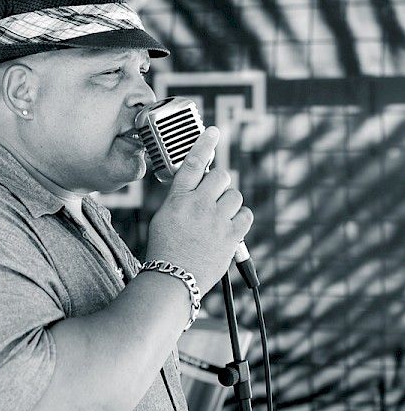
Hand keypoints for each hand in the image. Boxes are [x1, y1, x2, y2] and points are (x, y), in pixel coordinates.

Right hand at [145, 127, 253, 294]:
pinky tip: (231, 226)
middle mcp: (198, 205)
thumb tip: (198, 188)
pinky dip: (240, 218)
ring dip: (229, 202)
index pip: (194, 162)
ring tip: (219, 217)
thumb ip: (181, 199)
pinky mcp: (231, 236)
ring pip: (235, 195)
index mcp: (178, 199)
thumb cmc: (164, 250)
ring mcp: (216, 220)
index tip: (214, 131)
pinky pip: (246, 215)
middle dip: (219, 183)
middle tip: (214, 196)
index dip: (205, 143)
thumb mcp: (163, 218)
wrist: (173, 278)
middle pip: (221, 176)